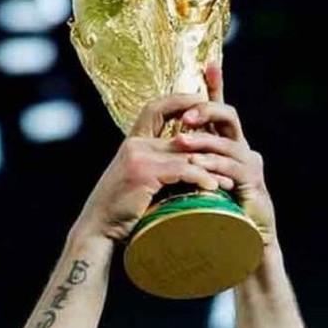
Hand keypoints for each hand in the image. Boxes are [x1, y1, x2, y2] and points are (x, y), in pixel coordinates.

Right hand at [74, 93, 235, 243]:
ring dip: (210, 168)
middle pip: (181, 135)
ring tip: (227, 181)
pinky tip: (213, 188)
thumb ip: (156, 168)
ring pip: (185, 155)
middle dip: (209, 144)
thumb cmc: (119, 210)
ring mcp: (138, 157)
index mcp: (132, 143)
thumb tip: (187, 167)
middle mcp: (135, 144)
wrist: (98, 229)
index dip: (179, 99)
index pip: (155, 109)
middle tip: (230, 154)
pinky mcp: (144, 172)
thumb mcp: (137, 181)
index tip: (201, 98)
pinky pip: (182, 170)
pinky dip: (201, 178)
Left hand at [172, 64, 277, 244]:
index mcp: (226, 143)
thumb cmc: (213, 212)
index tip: (208, 64)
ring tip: (181, 142)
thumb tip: (156, 146)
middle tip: (186, 115)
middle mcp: (242, 148)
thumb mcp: (193, 181)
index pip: (219, 109)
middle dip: (207, 110)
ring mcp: (250, 164)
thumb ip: (183, 161)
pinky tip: (199, 166)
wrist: (239, 243)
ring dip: (203, 141)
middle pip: (228, 115)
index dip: (216, 86)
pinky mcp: (253, 183)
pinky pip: (233, 167)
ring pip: (228, 142)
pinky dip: (214, 165)